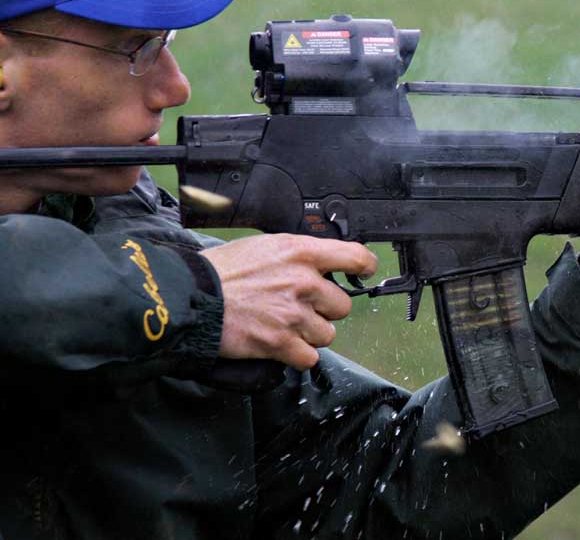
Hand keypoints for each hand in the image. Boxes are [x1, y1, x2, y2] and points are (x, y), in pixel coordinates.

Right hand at [201, 234, 377, 369]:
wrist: (191, 297)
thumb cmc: (222, 271)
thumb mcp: (265, 247)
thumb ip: (297, 257)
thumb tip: (321, 266)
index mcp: (301, 253)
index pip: (355, 257)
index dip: (364, 267)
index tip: (364, 272)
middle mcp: (303, 282)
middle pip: (342, 306)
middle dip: (324, 310)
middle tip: (300, 308)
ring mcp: (294, 314)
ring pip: (327, 334)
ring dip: (310, 334)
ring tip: (285, 326)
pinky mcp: (281, 343)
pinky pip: (310, 357)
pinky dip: (298, 355)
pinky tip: (281, 345)